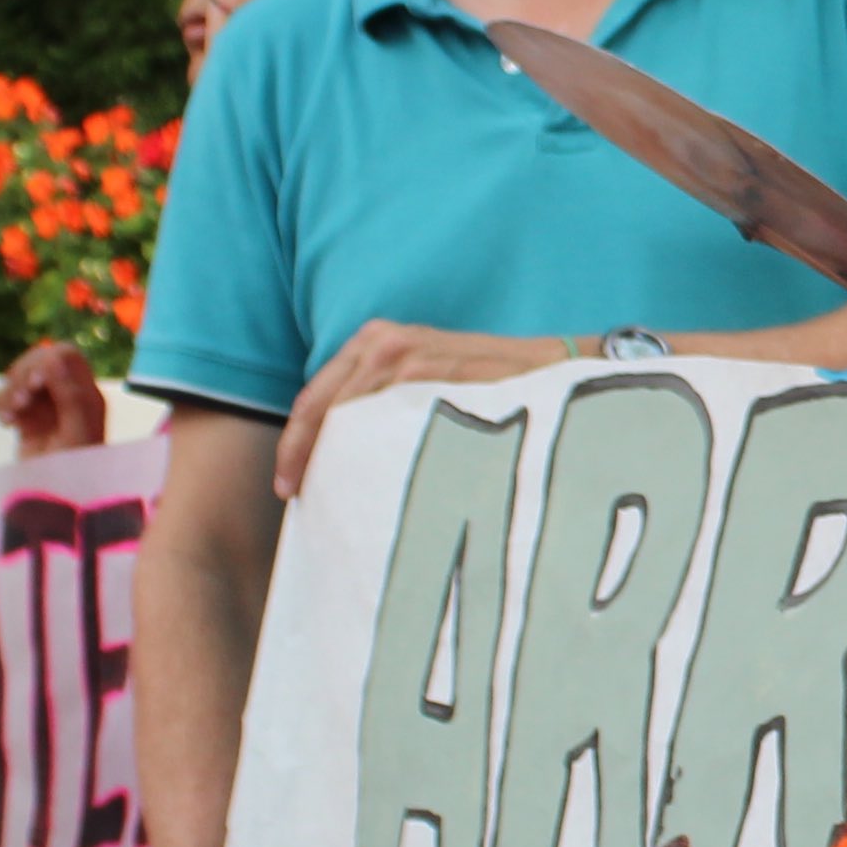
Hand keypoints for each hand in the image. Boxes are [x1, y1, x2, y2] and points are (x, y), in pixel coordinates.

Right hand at [0, 341, 109, 463]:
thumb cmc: (76, 472)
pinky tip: (7, 423)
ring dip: (10, 391)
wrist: (57, 508)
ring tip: (13, 416)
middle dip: (24, 375)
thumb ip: (70, 394)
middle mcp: (66, 396)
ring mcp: (44, 408)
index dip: (46, 360)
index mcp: (86, 394)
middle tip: (22, 401)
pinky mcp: (25, 421)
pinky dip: (0, 404)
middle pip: (38, 360)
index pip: (65, 354)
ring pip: (18, 377)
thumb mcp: (78, 432)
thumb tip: (52, 357)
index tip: (37, 385)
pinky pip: (4, 397)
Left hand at [275, 321, 559, 500]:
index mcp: (377, 341)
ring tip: (335, 505)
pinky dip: (380, 455)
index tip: (288, 488)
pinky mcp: (441, 377)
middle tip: (299, 501)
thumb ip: (383, 406)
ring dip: (340, 461)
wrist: (558, 369)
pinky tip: (380, 485)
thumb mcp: (425, 383)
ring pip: (353, 417)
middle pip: (324, 408)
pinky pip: (394, 421)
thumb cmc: (487, 386)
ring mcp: (415, 358)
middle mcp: (389, 343)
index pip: (316, 398)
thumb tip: (336, 461)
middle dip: (306, 455)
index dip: (295, 445)